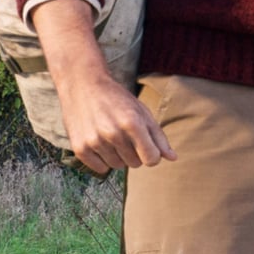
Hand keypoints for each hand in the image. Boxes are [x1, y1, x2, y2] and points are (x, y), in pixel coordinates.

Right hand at [31, 0, 174, 173]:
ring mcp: (94, 141)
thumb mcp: (141, 111)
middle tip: (124, 135)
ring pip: (117, 166)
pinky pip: (100, 168)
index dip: (152, 154)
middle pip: (135, 164)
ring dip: (117, 156)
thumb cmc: (115, 98)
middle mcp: (112, 133)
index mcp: (132, 123)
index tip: (146, 146)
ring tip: (109, 136)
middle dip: (134, 153)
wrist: (82, 84)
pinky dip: (102, 160)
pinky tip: (99, 143)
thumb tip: (173, 158)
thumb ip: (158, 136)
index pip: (152, 159)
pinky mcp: (80, 147)